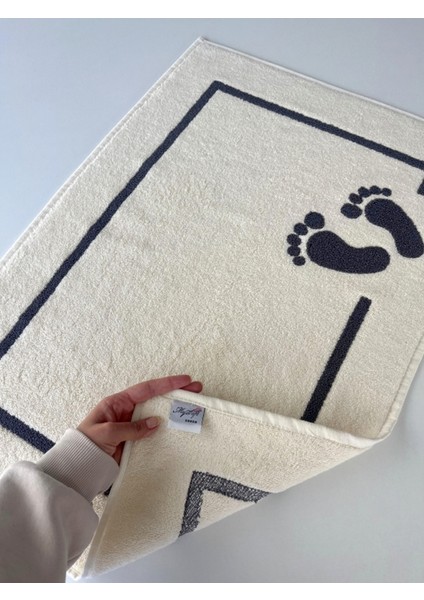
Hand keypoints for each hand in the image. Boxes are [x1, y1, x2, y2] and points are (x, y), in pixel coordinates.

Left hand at [77, 374, 202, 463]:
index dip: (167, 384)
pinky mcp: (135, 442)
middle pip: (156, 399)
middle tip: (198, 390)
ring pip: (157, 415)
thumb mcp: (107, 433)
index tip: (186, 380)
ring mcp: (132, 427)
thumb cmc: (86, 446)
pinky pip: (154, 433)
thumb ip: (131, 428)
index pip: (146, 389)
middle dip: (176, 394)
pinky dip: (167, 431)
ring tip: (194, 409)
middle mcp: (127, 412)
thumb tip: (156, 423)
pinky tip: (180, 429)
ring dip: (174, 412)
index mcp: (118, 403)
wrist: (77, 469)